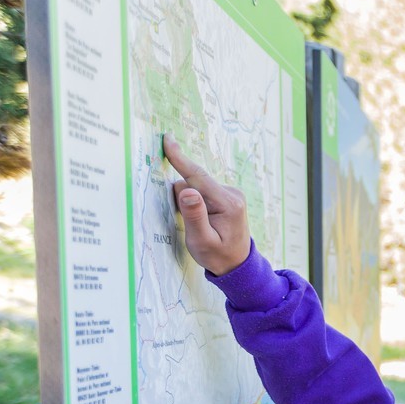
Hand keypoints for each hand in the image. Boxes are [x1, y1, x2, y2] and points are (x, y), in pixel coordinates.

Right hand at [165, 135, 250, 275]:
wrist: (237, 264)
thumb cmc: (218, 256)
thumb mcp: (202, 241)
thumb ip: (194, 215)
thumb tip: (186, 189)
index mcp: (228, 203)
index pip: (198, 177)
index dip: (180, 159)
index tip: (167, 139)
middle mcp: (232, 194)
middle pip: (194, 183)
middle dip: (183, 198)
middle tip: (191, 224)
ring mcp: (231, 194)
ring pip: (196, 188)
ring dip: (190, 203)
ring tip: (200, 226)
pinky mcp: (226, 196)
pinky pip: (202, 193)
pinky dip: (195, 204)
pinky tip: (203, 220)